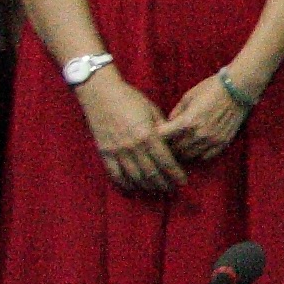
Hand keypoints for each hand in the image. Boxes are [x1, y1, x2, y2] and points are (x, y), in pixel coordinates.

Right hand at [76, 71, 186, 194]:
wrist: (100, 93)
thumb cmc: (130, 98)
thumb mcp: (152, 111)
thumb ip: (162, 129)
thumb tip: (172, 143)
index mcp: (148, 135)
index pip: (166, 161)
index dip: (175, 174)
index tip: (183, 182)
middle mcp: (133, 146)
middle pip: (151, 173)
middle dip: (163, 184)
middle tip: (172, 189)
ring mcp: (117, 151)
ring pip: (134, 177)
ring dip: (147, 186)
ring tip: (156, 190)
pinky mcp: (104, 152)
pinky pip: (114, 174)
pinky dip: (124, 183)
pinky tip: (132, 188)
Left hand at [160, 74, 252, 164]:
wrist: (238, 88)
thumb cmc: (211, 88)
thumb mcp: (188, 97)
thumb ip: (176, 113)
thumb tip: (168, 125)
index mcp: (188, 121)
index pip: (163, 136)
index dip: (156, 135)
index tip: (155, 133)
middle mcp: (199, 134)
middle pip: (175, 149)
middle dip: (169, 146)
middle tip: (167, 142)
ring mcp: (212, 140)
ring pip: (189, 155)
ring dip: (182, 152)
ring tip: (180, 146)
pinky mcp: (223, 142)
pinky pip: (206, 156)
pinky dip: (198, 154)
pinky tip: (196, 147)